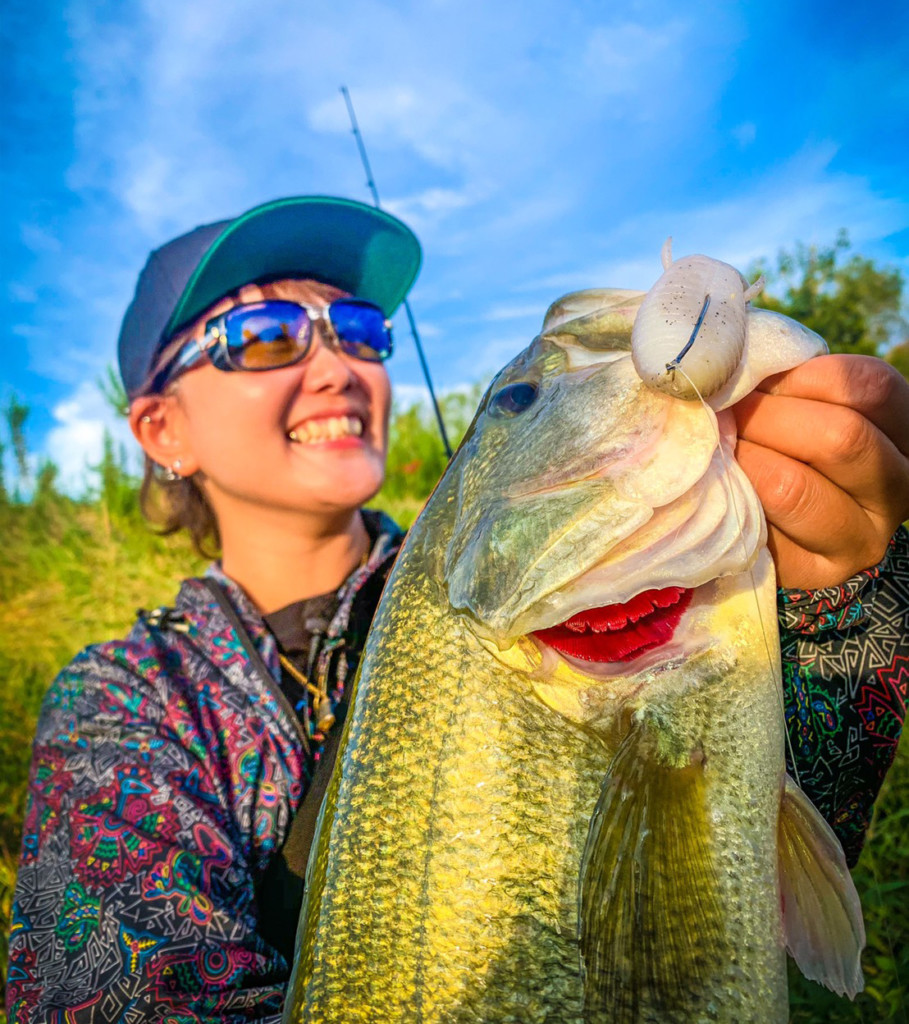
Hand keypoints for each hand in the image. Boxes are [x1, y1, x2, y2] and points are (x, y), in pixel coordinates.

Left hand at [732, 354, 908, 589]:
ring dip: (742, 458)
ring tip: (717, 448)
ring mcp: (863, 538)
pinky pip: (760, 530)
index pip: (871, 388)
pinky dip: (729, 499)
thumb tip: (730, 368)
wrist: (772, 518)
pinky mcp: (816, 573)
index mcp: (907, 431)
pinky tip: (716, 486)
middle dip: (765, 418)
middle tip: (724, 414)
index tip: (760, 381)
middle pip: (839, 438)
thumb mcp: (802, 401)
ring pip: (793, 488)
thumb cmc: (785, 438)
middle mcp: (900, 489)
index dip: (802, 377)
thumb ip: (785, 381)